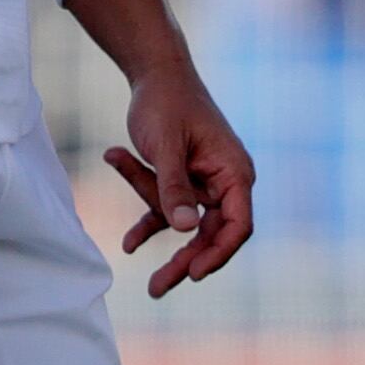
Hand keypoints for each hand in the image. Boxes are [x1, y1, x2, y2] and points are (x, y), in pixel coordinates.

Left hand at [104, 57, 252, 295]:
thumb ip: (172, 186)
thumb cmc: (165, 104)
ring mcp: (203, 183)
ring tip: (126, 250)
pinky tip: (127, 243)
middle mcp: (225, 182)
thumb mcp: (165, 146)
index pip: (237, 225)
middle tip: (156, 289)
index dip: (218, 252)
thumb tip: (183, 230)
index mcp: (234, 173)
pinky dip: (145, 221)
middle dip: (183, 260)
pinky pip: (166, 209)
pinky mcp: (181, 180)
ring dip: (155, 230)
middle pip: (210, 233)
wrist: (154, 75)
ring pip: (183, 223)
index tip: (193, 273)